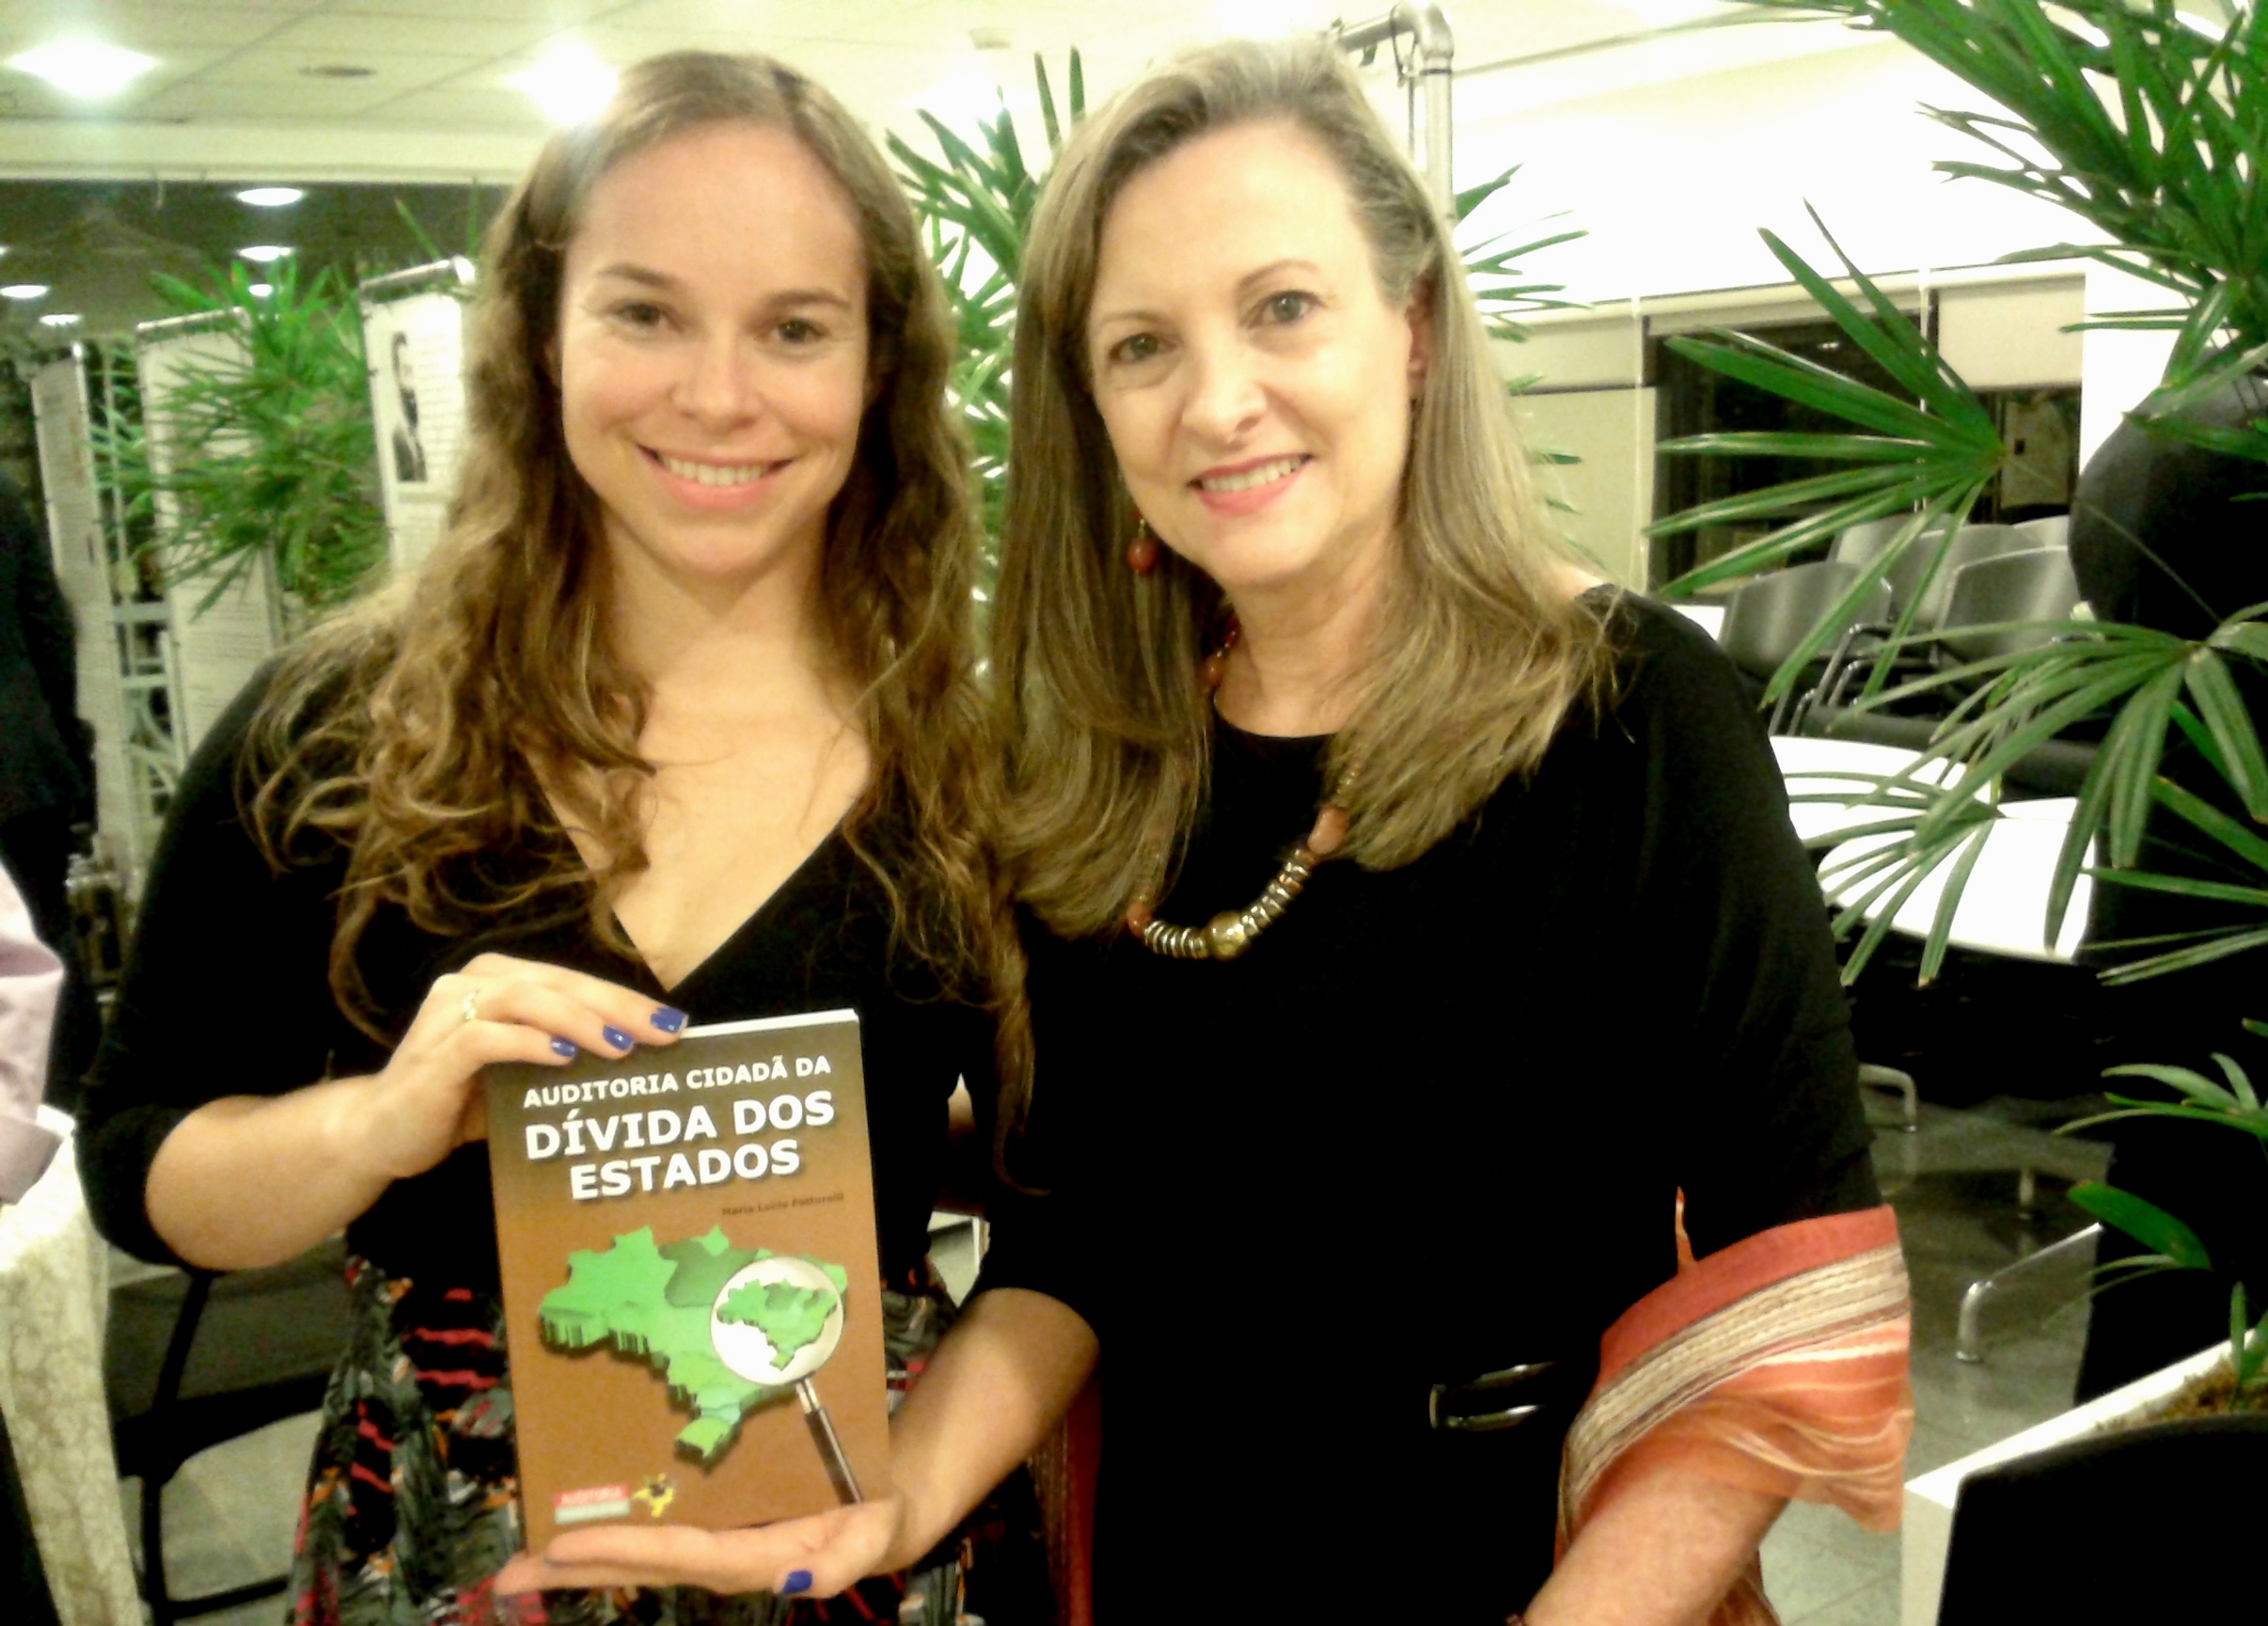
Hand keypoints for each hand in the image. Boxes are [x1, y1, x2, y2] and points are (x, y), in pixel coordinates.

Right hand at [342, 953, 686, 1182]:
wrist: (381, 1134)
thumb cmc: (461, 1103)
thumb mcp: (523, 1078)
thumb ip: (566, 1060)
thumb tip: (643, 1064)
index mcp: (502, 981)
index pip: (576, 983)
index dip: (627, 1000)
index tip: (677, 1025)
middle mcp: (474, 984)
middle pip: (559, 984)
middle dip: (618, 1007)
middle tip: (665, 1032)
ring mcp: (450, 1012)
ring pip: (526, 999)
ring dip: (579, 1021)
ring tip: (622, 1045)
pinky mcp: (435, 1051)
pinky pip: (486, 1037)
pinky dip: (529, 1044)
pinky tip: (564, 1058)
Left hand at [491, 1494, 908, 1599]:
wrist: (882, 1511)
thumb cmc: (874, 1520)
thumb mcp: (871, 1539)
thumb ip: (840, 1564)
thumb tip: (796, 1579)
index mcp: (748, 1558)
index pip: (672, 1554)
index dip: (619, 1548)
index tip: (564, 1545)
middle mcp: (717, 1555)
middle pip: (636, 1565)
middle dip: (574, 1569)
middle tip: (508, 1574)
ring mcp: (711, 1543)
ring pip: (636, 1553)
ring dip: (580, 1558)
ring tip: (523, 1559)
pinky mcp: (714, 1526)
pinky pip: (655, 1532)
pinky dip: (613, 1531)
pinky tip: (579, 1526)